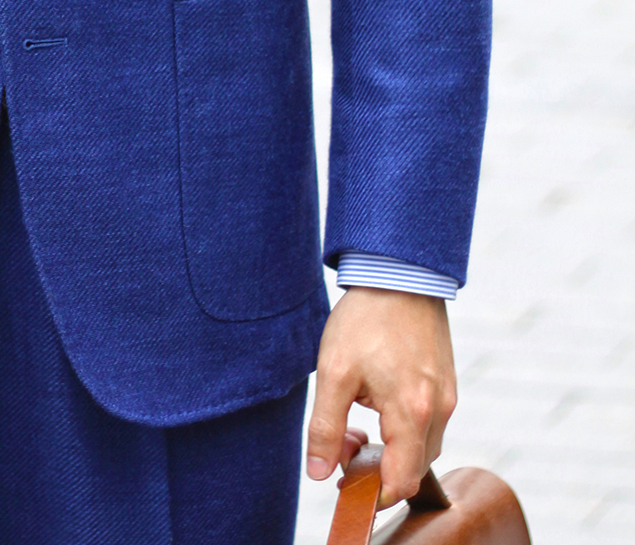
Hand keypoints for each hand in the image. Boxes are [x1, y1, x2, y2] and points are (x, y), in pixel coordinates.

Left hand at [307, 288, 456, 507]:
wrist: (398, 272)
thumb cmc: (366, 319)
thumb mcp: (334, 372)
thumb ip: (325, 428)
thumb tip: (319, 473)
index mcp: (413, 413)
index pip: (401, 482)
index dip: (373, 492)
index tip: (345, 479)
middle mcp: (439, 410)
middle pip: (412, 467)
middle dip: (376, 466)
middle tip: (343, 437)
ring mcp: (446, 396)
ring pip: (420, 446)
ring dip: (389, 445)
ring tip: (355, 414)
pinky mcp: (445, 382)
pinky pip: (427, 422)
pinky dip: (401, 425)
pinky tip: (374, 398)